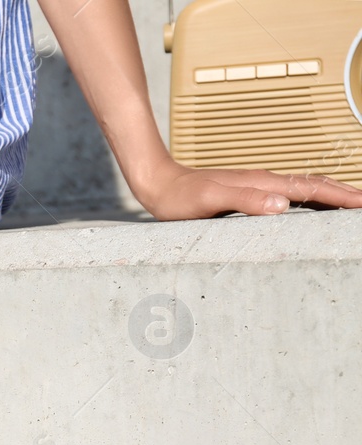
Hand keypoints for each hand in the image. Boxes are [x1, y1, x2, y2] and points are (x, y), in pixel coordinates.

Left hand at [132, 159, 361, 219]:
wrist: (160, 186)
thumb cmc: (180, 197)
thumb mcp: (211, 200)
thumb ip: (245, 200)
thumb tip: (283, 203)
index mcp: (262, 183)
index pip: (310, 189)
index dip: (339, 196)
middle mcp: (264, 182)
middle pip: (314, 185)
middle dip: (344, 194)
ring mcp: (257, 185)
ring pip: (304, 188)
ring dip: (330, 194)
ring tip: (351, 203)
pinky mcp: (248, 192)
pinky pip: (288, 193)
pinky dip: (308, 197)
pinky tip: (310, 205)